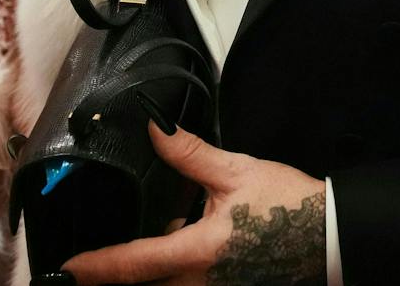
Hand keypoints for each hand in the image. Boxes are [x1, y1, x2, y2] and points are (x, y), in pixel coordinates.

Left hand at [60, 124, 324, 285]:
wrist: (331, 235)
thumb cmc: (290, 206)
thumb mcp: (236, 172)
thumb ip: (189, 154)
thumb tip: (155, 130)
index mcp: (198, 253)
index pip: (134, 264)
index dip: (97, 266)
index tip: (68, 269)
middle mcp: (201, 282)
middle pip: (145, 285)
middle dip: (117, 274)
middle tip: (92, 263)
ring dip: (149, 272)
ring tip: (135, 252)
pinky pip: (187, 285)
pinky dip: (172, 271)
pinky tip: (179, 245)